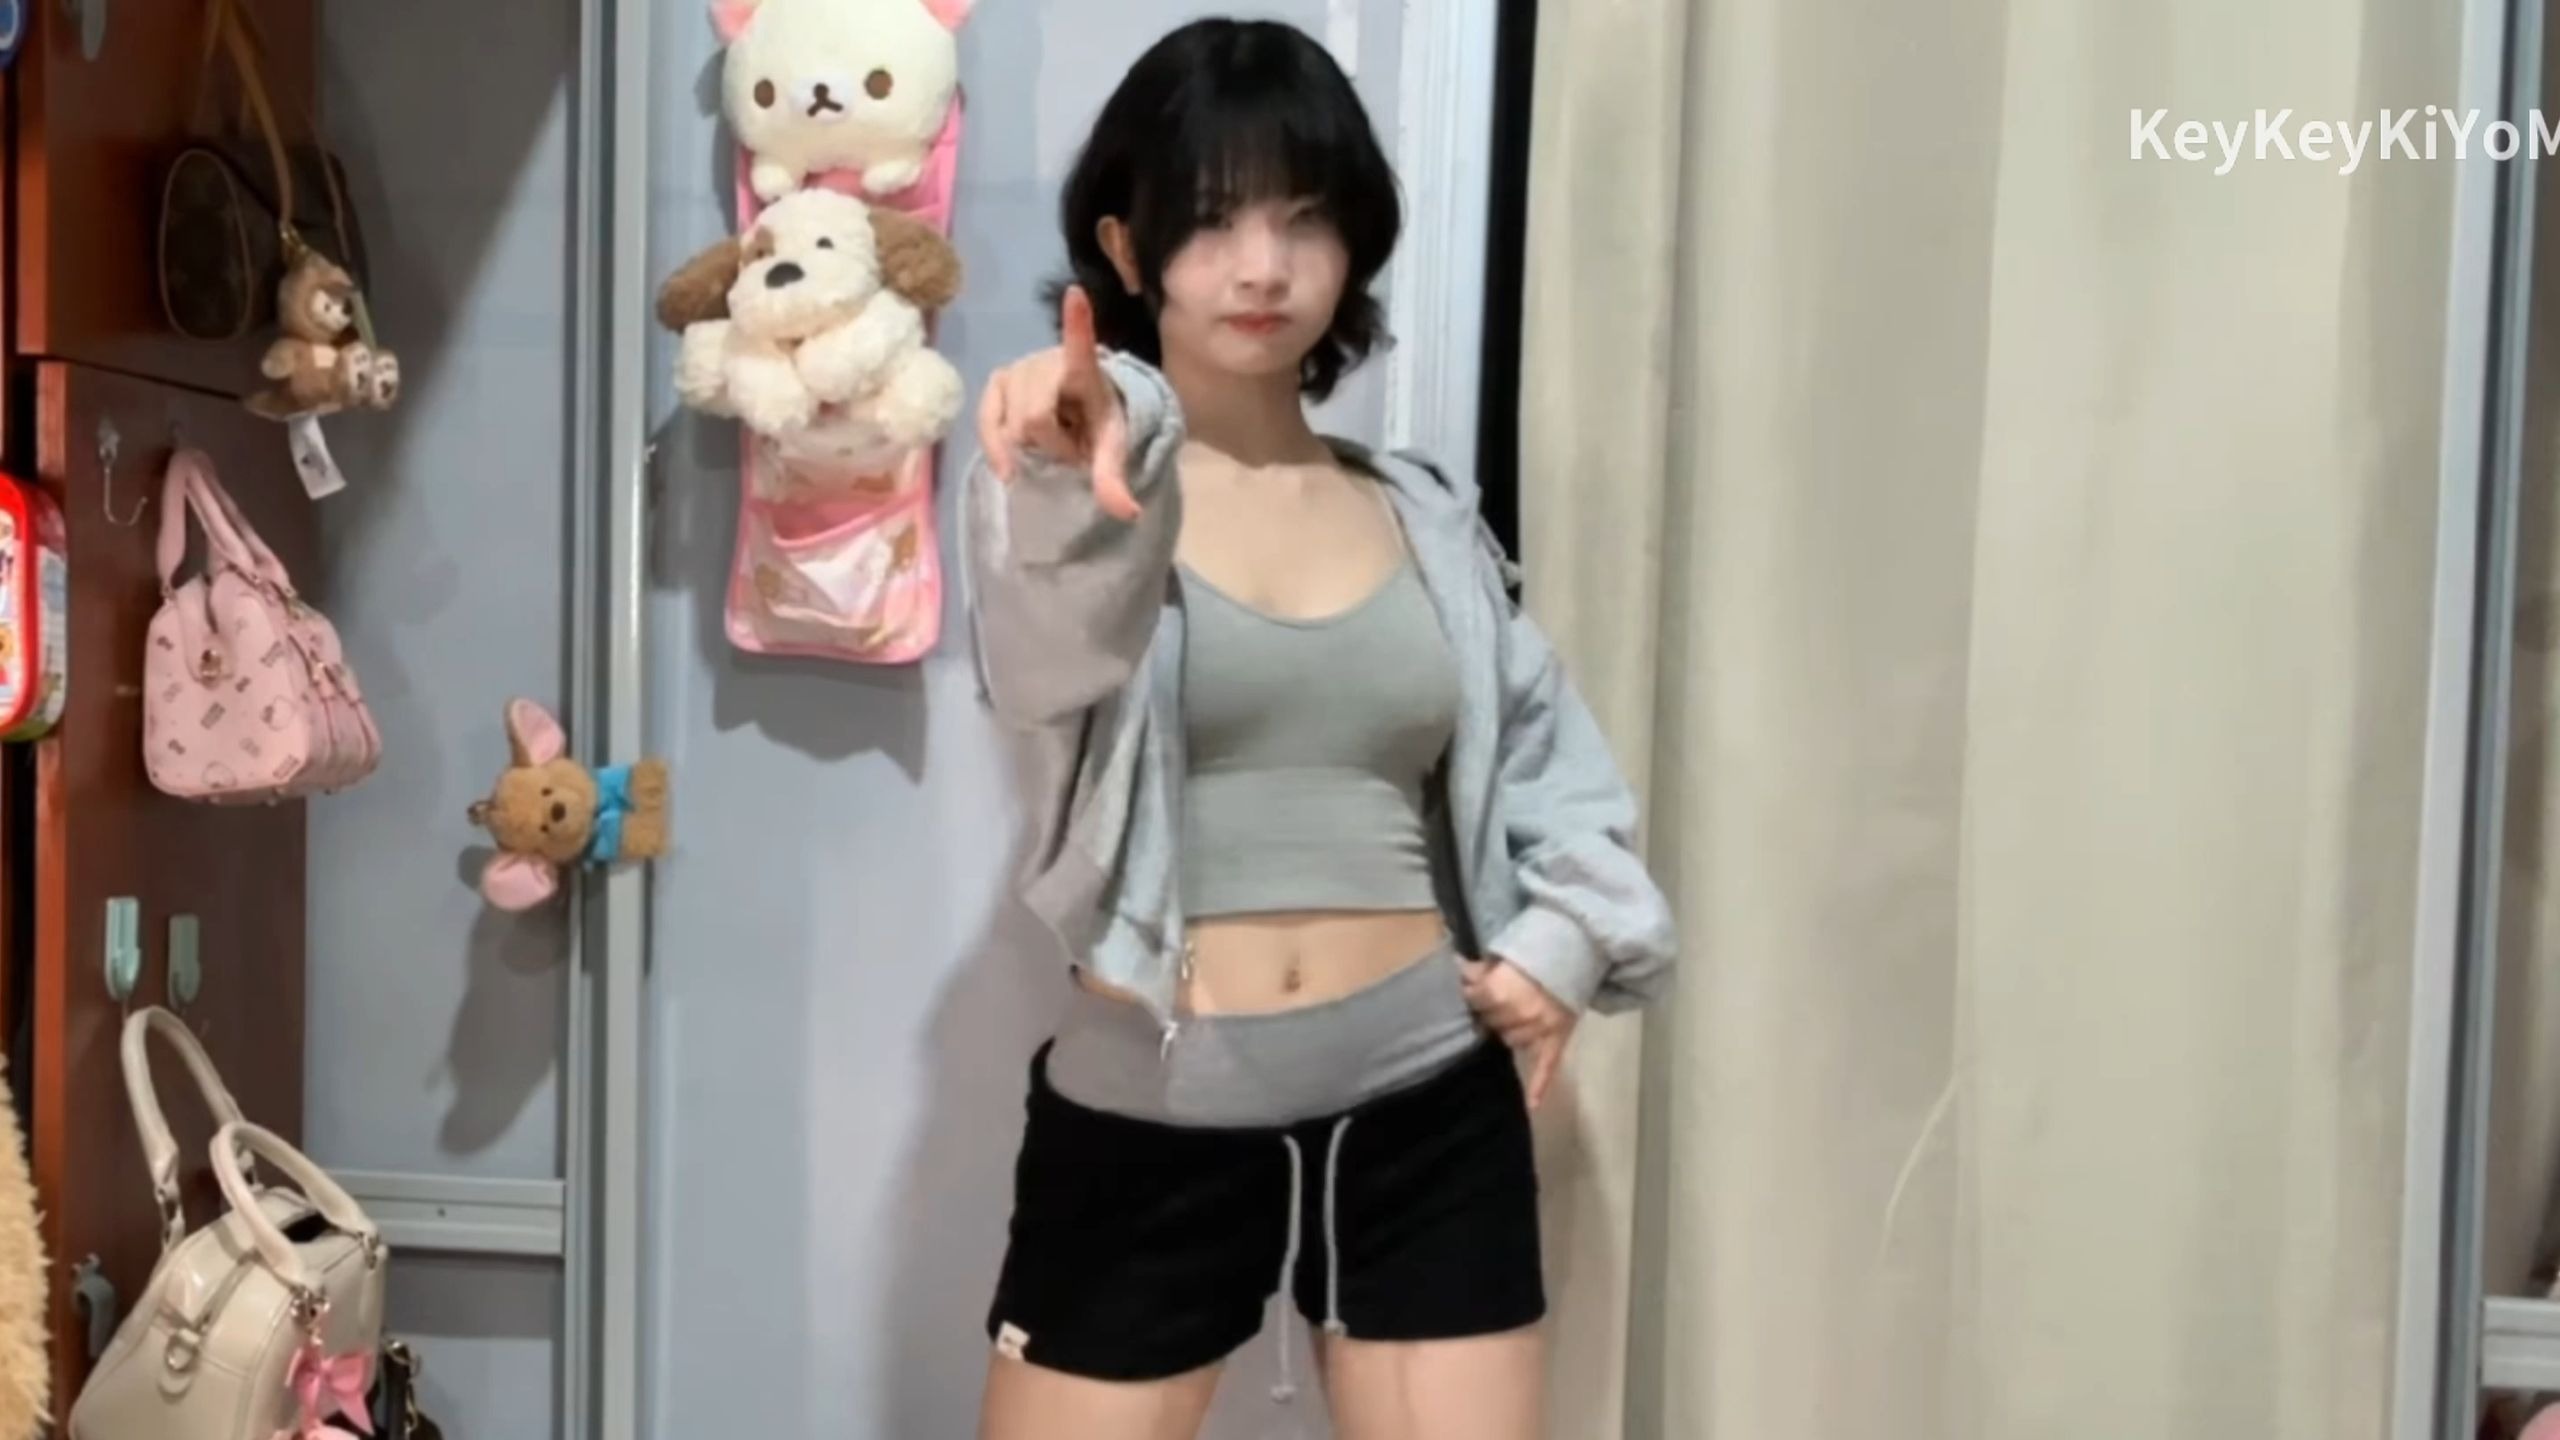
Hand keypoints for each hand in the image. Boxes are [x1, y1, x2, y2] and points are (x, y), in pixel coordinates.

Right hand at [976, 285, 1139, 520]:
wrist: (1079, 406)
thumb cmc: (1097, 418)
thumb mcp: (1112, 447)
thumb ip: (1114, 478)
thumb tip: (1129, 514)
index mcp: (1083, 369)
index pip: (1080, 345)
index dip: (1076, 322)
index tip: (1076, 294)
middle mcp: (1045, 362)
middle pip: (1036, 420)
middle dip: (1054, 446)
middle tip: (1072, 446)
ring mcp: (1017, 369)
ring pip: (1012, 426)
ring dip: (1031, 447)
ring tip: (1051, 439)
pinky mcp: (996, 382)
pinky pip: (987, 423)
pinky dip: (998, 449)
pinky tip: (1009, 468)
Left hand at [1459, 958, 1576, 1108]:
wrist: (1579, 953)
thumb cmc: (1538, 952)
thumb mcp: (1506, 955)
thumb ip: (1481, 969)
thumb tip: (1459, 970)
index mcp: (1498, 991)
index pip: (1473, 999)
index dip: (1474, 993)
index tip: (1476, 989)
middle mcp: (1515, 1014)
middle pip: (1490, 1022)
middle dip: (1490, 1012)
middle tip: (1496, 1002)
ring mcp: (1536, 1030)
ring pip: (1510, 1041)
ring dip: (1508, 1032)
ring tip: (1511, 1019)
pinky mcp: (1556, 1041)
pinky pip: (1546, 1067)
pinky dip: (1539, 1086)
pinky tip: (1532, 1104)